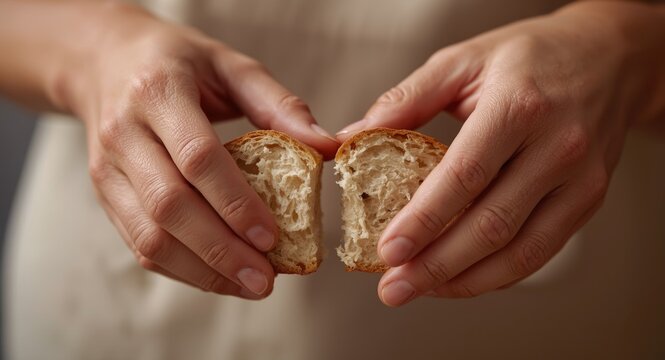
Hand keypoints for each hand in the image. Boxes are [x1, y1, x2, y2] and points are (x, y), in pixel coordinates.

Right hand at [69, 3, 337, 297]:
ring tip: (250, 286)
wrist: (105, 61)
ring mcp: (109, 168)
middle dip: (221, 251)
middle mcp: (125, 133)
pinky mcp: (105, 193)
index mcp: (159, 92)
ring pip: (149, 236)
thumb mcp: (231, 66)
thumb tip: (328, 147)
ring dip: (202, 271)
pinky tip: (219, 277)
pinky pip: (138, 244)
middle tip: (266, 281)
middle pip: (169, 206)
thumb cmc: (179, 62)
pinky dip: (182, 268)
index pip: (197, 157)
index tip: (272, 236)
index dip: (235, 202)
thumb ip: (279, 105)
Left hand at [337, 2, 664, 305]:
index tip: (388, 251)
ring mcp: (580, 179)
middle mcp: (557, 147)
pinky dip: (497, 274)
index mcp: (519, 107)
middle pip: (491, 225)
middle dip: (435, 266)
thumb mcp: (463, 60)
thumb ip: (407, 99)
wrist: (608, 57)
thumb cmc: (529, 57)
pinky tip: (461, 279)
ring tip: (420, 290)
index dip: (423, 220)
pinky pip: (540, 251)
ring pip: (519, 250)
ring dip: (464, 281)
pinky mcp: (589, 200)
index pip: (464, 176)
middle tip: (393, 289)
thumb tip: (355, 136)